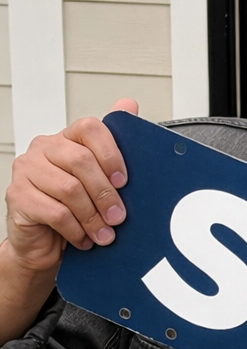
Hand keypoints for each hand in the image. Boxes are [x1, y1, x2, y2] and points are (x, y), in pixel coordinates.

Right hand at [5, 100, 137, 272]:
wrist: (41, 244)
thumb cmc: (72, 210)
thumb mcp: (97, 181)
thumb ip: (111, 148)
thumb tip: (128, 104)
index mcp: (65, 139)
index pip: (89, 128)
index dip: (111, 154)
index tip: (124, 181)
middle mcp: (43, 149)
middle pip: (81, 161)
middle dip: (105, 193)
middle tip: (118, 217)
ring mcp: (26, 171)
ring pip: (70, 189)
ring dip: (93, 217)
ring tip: (104, 234)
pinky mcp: (17, 196)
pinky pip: (56, 212)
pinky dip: (75, 229)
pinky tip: (83, 238)